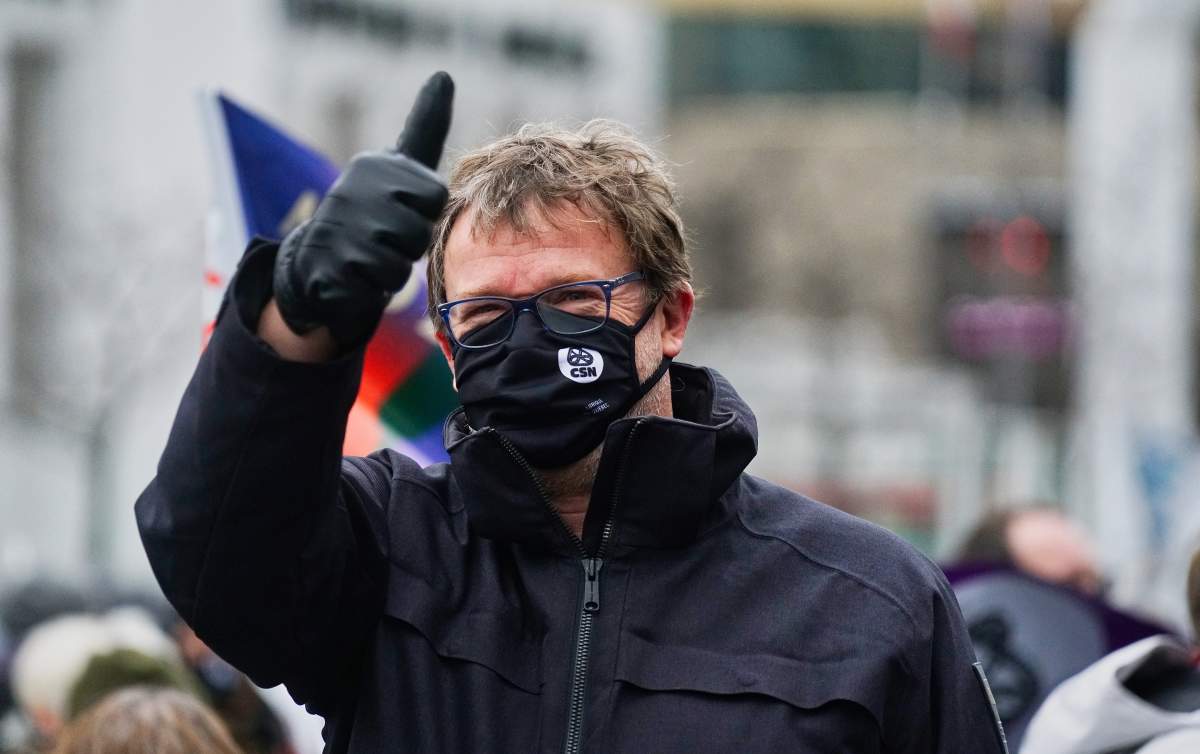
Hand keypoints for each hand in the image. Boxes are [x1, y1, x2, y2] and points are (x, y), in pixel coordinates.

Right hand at [271, 71, 453, 347]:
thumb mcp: (399, 165)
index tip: (402, 207)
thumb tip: (444, 74)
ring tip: (369, 255)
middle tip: (383, 237)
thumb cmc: (373, 210)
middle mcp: (355, 191)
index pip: (435, 197)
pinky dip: (370, 287)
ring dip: (391, 267)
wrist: (318, 259)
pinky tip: (353, 273)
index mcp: (376, 166)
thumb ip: (425, 125)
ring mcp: (340, 230)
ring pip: (401, 264)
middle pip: (420, 233)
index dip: (424, 211)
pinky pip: (379, 287)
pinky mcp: (331, 268)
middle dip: (408, 244)